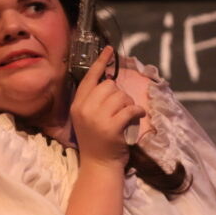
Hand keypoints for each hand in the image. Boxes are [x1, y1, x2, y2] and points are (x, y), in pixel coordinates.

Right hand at [70, 46, 143, 166]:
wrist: (99, 165)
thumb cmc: (97, 140)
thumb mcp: (87, 118)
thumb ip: (93, 100)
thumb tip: (109, 82)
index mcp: (77, 105)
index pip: (89, 78)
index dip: (100, 63)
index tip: (109, 49)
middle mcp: (84, 109)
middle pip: (109, 86)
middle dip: (120, 95)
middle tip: (120, 109)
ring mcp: (97, 118)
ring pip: (121, 97)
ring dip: (129, 105)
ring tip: (126, 117)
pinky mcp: (111, 127)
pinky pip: (130, 109)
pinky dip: (138, 112)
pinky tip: (138, 118)